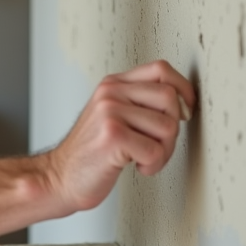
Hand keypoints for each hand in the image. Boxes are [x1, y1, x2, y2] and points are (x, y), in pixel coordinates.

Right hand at [47, 59, 195, 212]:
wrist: (60, 177)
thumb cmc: (91, 152)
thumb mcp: (112, 116)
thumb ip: (140, 102)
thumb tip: (182, 102)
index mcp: (113, 84)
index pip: (161, 69)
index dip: (183, 88)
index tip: (185, 110)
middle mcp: (110, 93)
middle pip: (170, 98)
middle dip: (172, 129)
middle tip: (156, 145)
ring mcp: (109, 112)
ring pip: (168, 127)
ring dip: (163, 152)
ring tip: (143, 158)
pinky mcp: (112, 135)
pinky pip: (155, 150)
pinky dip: (152, 165)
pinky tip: (136, 166)